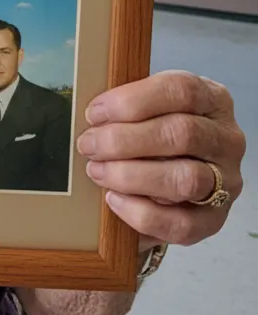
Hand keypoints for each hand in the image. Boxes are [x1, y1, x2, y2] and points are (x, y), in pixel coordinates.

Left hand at [78, 70, 245, 247]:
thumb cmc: (152, 136)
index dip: (133, 101)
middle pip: (182, 134)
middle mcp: (226, 140)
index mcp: (212, 100)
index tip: (95, 113)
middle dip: (123, 140)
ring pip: (184, 179)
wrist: (167, 186)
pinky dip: (141, 212)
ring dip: (130, 175)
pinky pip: (181, 224)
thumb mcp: (146, 111)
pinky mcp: (214, 220)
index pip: (182, 90)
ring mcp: (226, 182)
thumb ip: (127, 108)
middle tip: (88, 145)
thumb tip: (94, 115)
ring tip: (97, 171)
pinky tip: (114, 199)